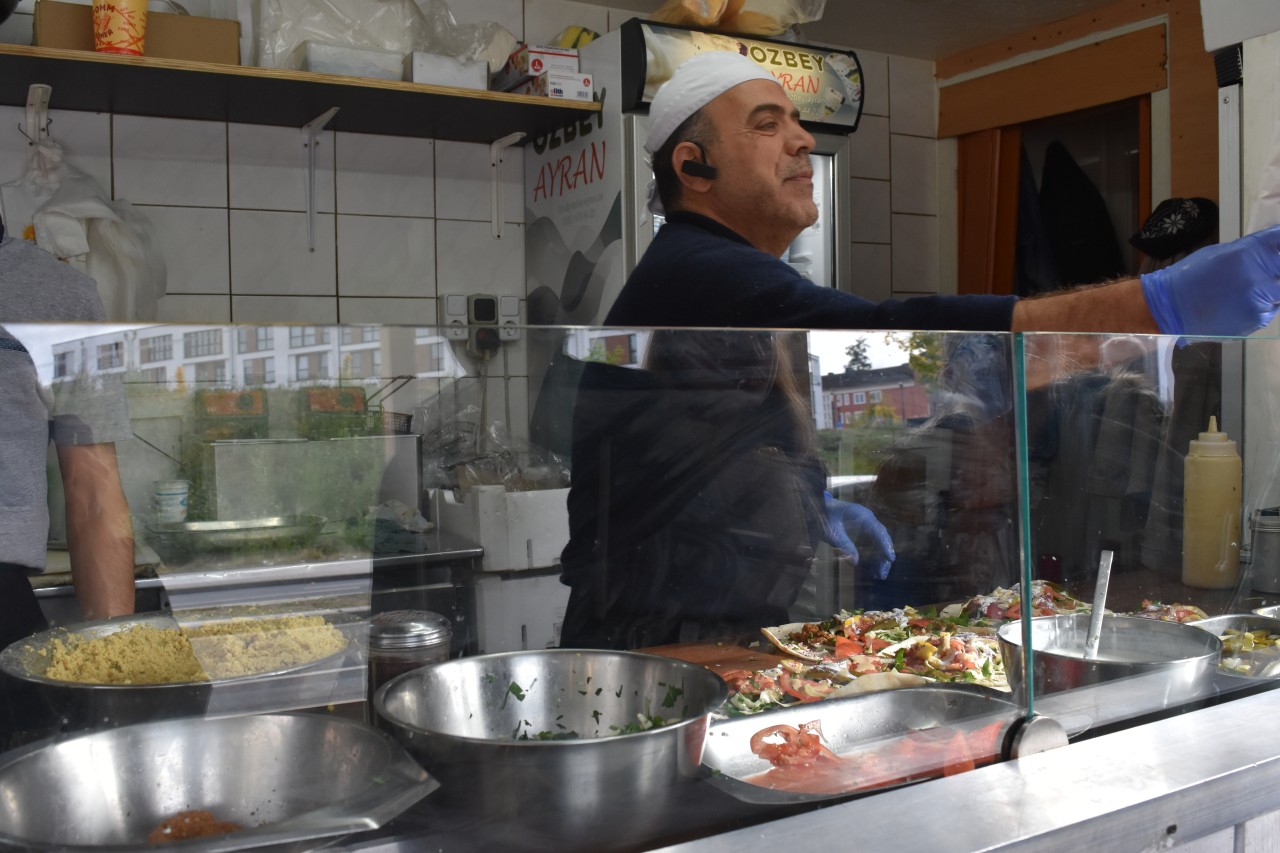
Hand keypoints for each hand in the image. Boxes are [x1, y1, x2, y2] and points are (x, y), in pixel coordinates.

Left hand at [822, 493, 894, 579]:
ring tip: (879, 575)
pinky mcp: (863, 527)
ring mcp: (866, 522)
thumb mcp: (830, 532)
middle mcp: (867, 518)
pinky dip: (875, 553)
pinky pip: (873, 541)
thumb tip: (855, 562)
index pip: (878, 531)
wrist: (818, 506)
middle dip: (884, 556)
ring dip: (881, 557)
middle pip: (882, 537)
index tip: (890, 559)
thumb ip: (843, 545)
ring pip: (879, 540)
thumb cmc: (823, 516)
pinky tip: (873, 567)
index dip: (885, 546)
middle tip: (882, 574)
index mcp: (861, 516)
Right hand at [1140, 224, 1279, 335]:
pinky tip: (1239, 305)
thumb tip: (1272, 248)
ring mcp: (1260, 300)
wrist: (1170, 309)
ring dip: (1270, 289)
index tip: (1276, 248)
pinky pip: (1269, 309)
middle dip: (1275, 269)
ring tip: (1244, 291)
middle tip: (1256, 276)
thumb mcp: (1220, 253)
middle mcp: (1258, 276)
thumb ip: (1249, 250)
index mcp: (1247, 253)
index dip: (1279, 244)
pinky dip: (1260, 306)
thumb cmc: (1191, 277)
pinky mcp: (1257, 320)